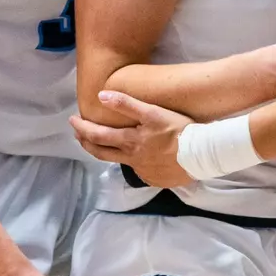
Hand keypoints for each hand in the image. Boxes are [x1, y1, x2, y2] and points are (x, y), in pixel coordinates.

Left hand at [70, 90, 195, 188]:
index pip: (97, 137)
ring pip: (120, 162)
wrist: (203, 155)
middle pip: (101, 153)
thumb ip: (126, 104)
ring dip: (108, 152)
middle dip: (86, 143)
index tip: (72, 121)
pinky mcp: (156, 179)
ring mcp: (144, 171)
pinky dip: (134, 163)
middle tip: (78, 134)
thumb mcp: (153, 112)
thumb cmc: (179, 130)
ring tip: (107, 145)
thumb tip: (101, 96)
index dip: (82, 129)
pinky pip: (140, 171)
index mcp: (129, 142)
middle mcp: (132, 159)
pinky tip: (140, 157)